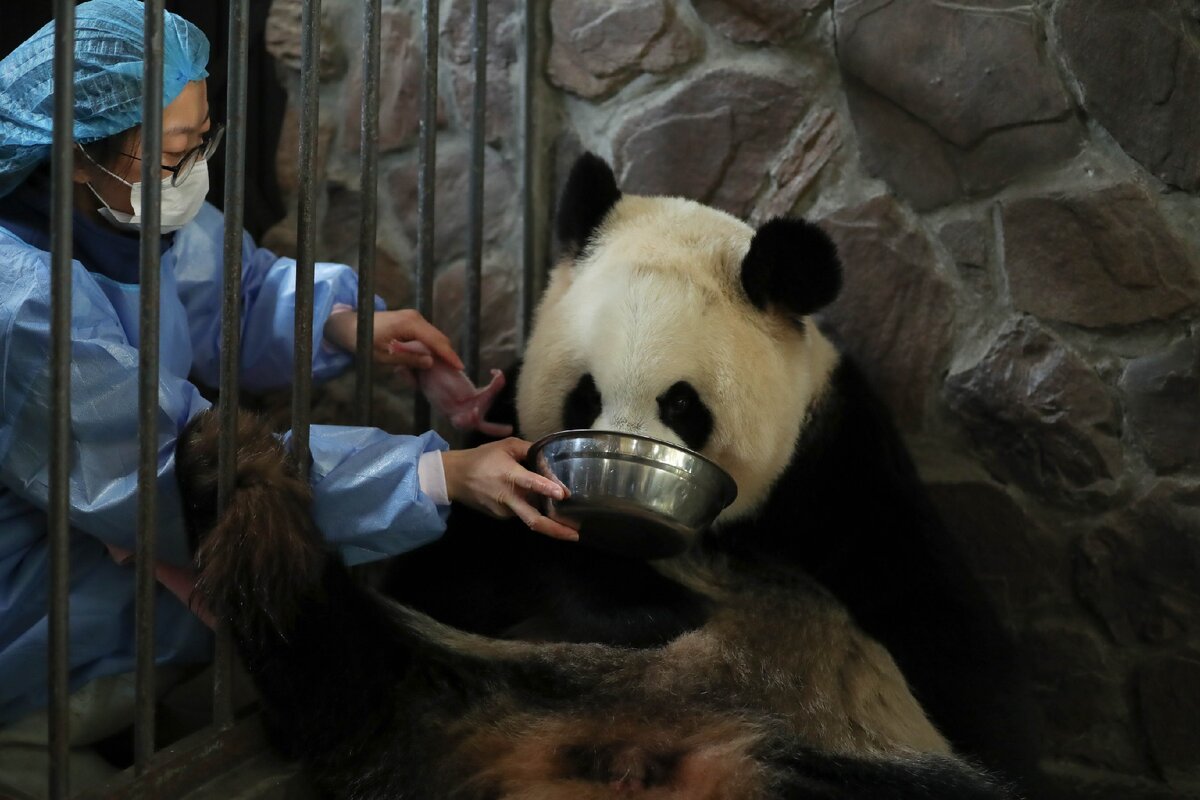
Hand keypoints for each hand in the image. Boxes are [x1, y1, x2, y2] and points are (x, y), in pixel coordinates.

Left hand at [324, 308, 463, 370]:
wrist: (351, 325)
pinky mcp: (411, 322)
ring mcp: (414, 318)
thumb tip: (430, 362)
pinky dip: (427, 349)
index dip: (449, 355)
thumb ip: (408, 358)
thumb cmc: (364, 341)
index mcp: (410, 324)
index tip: (459, 367)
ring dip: (436, 353)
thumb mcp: (385, 355)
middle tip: (452, 373)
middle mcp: (416, 318)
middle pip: (439, 338)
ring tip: (438, 370)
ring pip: (433, 337)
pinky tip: (425, 362)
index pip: (436, 341)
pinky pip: (425, 336)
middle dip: (446, 355)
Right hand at [440, 439, 579, 541]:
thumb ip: (529, 449)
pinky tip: (541, 506)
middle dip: (555, 530)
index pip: (529, 483)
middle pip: (533, 519)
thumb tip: (549, 456)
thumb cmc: (482, 458)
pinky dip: (533, 510)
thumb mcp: (505, 446)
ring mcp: (504, 511)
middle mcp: (508, 498)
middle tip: (576, 535)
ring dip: (549, 520)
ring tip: (568, 522)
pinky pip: (522, 513)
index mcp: (509, 475)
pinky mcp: (501, 517)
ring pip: (530, 516)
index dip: (546, 488)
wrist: (453, 477)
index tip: (563, 495)